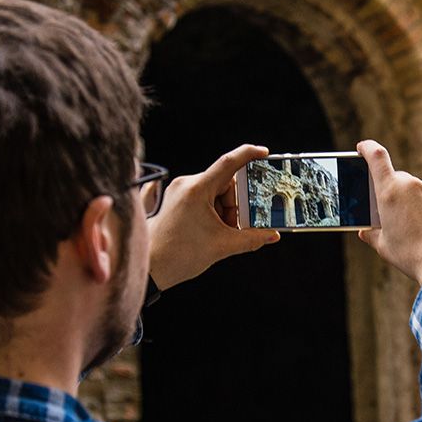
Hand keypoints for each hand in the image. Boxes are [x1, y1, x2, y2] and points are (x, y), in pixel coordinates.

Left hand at [148, 144, 279, 289]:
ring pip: (213, 193)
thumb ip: (251, 238)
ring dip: (223, 211)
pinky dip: (212, 212)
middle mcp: (186, 184)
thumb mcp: (222, 246)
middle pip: (224, 183)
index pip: (228, 163)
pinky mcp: (174, 200)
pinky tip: (212, 230)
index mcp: (197, 189)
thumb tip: (272, 235)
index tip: (264, 153)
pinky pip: (201, 198)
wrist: (149, 269)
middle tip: (237, 226)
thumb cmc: (178, 255)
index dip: (248, 154)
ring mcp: (178, 192)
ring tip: (220, 233)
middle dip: (235, 205)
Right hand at [357, 139, 421, 285]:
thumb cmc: (412, 256)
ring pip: (419, 191)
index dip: (367, 148)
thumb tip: (364, 231)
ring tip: (419, 230)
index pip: (376, 157)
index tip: (362, 147)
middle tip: (394, 214)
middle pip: (397, 180)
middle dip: (394, 193)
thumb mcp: (384, 247)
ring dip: (415, 203)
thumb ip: (371, 234)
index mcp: (389, 192)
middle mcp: (412, 185)